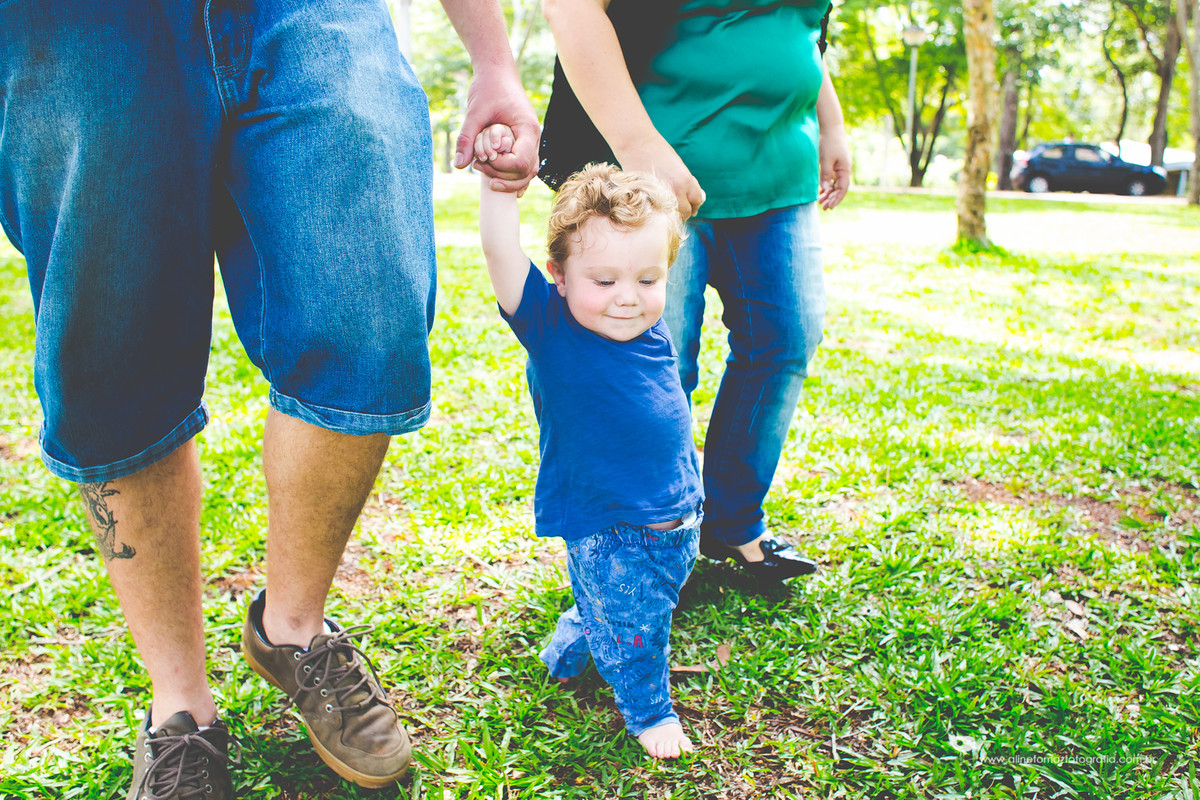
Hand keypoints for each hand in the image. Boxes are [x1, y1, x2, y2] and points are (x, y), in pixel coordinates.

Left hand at [455, 70, 539, 194]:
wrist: (497, 72)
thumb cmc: (488, 88)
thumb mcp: (474, 113)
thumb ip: (467, 138)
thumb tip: (459, 165)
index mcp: (527, 129)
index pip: (522, 162)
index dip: (502, 168)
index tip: (482, 160)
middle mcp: (533, 138)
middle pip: (527, 172)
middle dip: (503, 177)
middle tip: (479, 167)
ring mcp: (530, 141)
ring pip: (528, 172)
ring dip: (508, 180)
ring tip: (487, 178)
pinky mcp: (523, 142)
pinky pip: (524, 166)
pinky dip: (512, 176)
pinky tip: (497, 181)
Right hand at [618, 136, 705, 218]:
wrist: (636, 144)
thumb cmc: (659, 152)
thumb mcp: (680, 167)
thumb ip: (688, 184)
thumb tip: (697, 200)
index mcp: (686, 182)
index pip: (697, 201)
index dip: (695, 203)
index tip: (692, 205)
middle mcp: (676, 192)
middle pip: (686, 212)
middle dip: (685, 211)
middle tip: (681, 209)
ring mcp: (661, 198)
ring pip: (672, 216)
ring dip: (672, 214)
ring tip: (669, 208)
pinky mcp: (647, 201)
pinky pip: (657, 213)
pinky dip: (658, 212)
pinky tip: (657, 206)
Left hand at [818, 125, 850, 210]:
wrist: (831, 128)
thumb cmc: (829, 142)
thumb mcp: (826, 159)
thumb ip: (826, 175)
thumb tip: (825, 189)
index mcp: (845, 170)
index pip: (843, 189)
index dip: (836, 199)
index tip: (829, 207)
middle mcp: (844, 170)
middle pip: (839, 189)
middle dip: (832, 199)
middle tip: (823, 208)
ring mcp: (840, 168)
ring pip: (835, 185)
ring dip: (829, 194)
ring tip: (820, 202)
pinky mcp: (835, 165)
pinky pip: (832, 179)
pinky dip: (827, 186)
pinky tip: (821, 192)